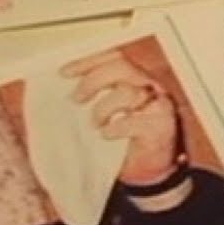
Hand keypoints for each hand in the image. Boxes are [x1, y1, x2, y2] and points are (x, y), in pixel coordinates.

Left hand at [60, 49, 181, 186]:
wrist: (149, 168)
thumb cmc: (125, 137)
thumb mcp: (107, 111)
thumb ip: (92, 96)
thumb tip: (62, 89)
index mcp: (135, 77)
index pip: (113, 56)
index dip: (88, 61)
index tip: (64, 73)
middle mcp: (149, 86)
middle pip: (122, 67)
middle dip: (92, 81)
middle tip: (76, 99)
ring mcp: (157, 105)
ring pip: (129, 93)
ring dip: (103, 108)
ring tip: (94, 124)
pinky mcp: (161, 127)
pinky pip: (138, 121)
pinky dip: (116, 127)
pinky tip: (106, 134)